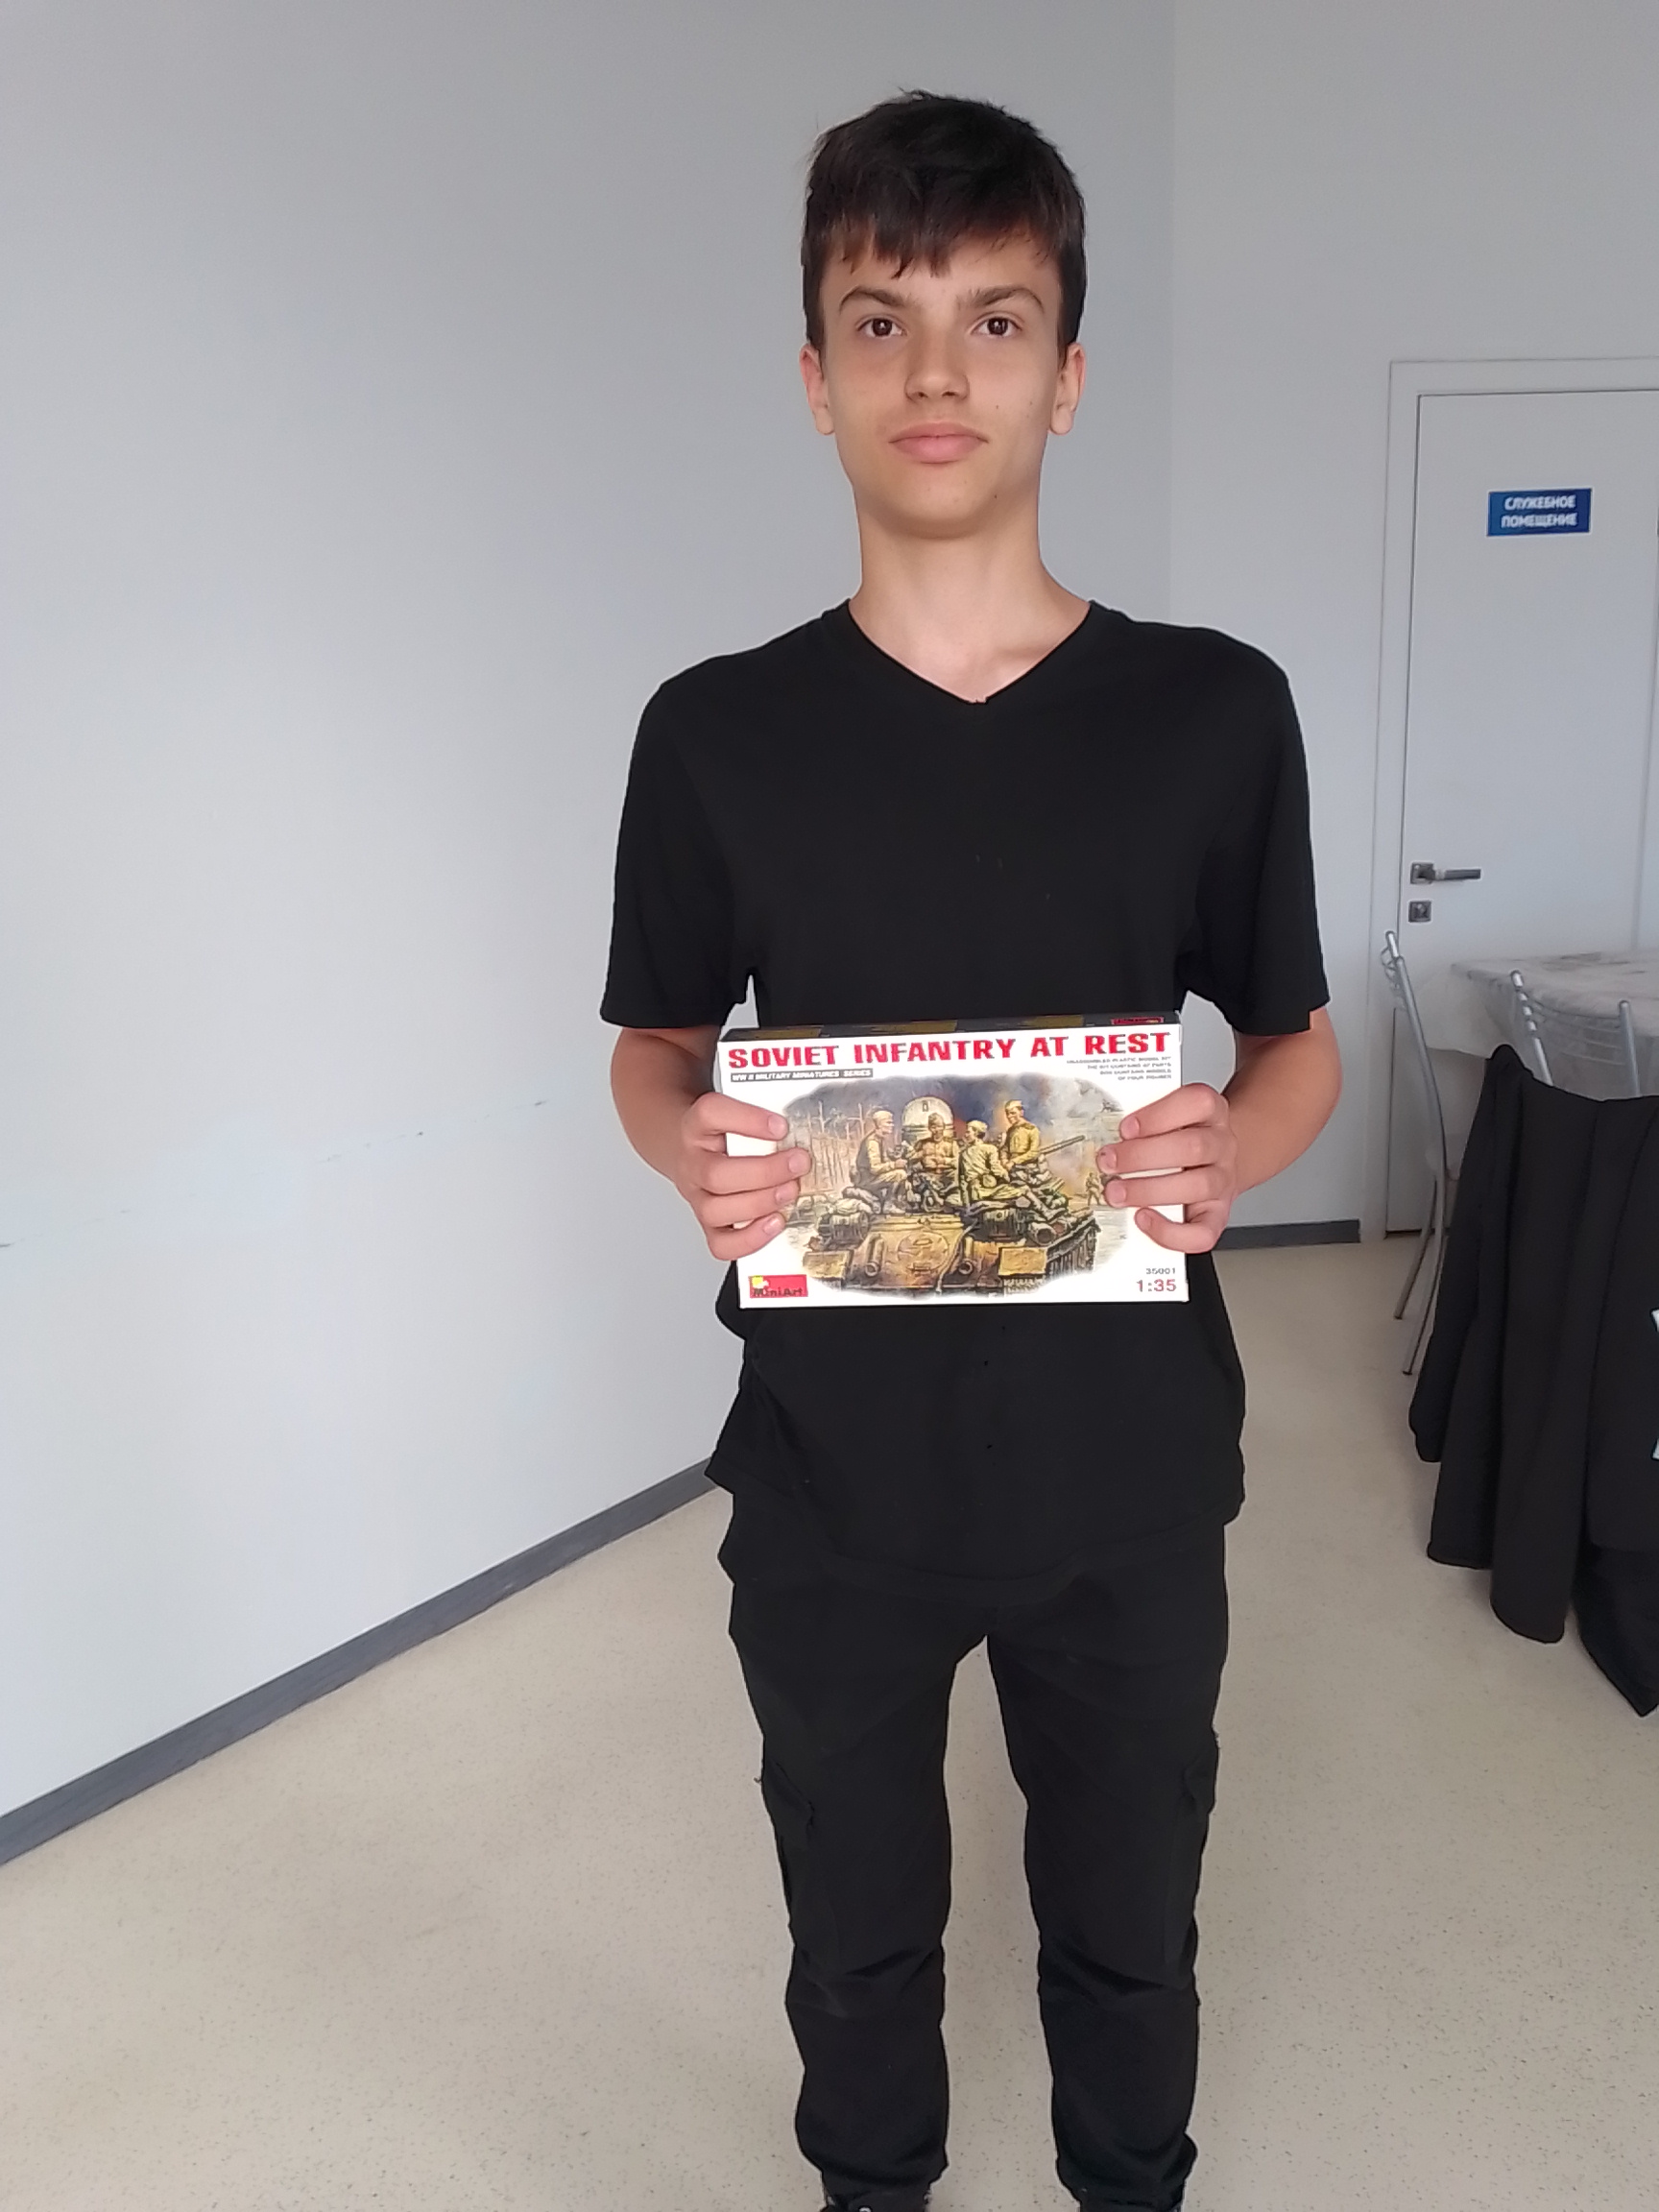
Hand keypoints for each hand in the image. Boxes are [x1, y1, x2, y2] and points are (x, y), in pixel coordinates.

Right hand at [674, 1091, 809, 1261]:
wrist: (689, 1147)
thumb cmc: (719, 1131)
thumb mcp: (735, 1110)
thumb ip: (763, 1112)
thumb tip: (803, 1123)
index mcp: (697, 1125)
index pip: (711, 1114)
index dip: (747, 1120)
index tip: (781, 1125)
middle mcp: (693, 1162)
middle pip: (715, 1174)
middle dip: (764, 1172)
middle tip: (799, 1163)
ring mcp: (698, 1196)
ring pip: (715, 1210)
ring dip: (759, 1204)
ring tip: (790, 1192)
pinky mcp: (709, 1223)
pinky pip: (721, 1243)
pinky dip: (750, 1238)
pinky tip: (775, 1222)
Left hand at [1095, 1082, 1237, 1253]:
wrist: (1212, 1164)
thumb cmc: (1181, 1139)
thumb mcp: (1168, 1118)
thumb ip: (1142, 1123)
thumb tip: (1101, 1133)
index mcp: (1210, 1112)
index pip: (1197, 1103)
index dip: (1159, 1116)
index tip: (1124, 1128)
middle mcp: (1222, 1145)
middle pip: (1193, 1147)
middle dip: (1142, 1156)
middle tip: (1107, 1162)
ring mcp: (1222, 1181)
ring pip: (1197, 1186)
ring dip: (1148, 1190)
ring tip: (1115, 1192)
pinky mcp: (1217, 1216)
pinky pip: (1202, 1232)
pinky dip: (1170, 1232)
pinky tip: (1143, 1219)